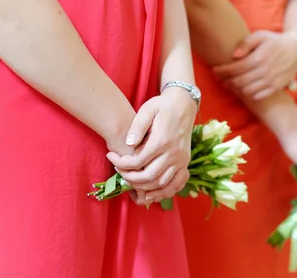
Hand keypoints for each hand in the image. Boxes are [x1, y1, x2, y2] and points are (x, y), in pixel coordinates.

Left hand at [107, 89, 196, 205]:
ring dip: (143, 186)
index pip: (137, 162)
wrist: (184, 104)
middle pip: (148, 177)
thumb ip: (137, 126)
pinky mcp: (185, 163)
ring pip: (160, 184)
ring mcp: (181, 160)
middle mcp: (173, 154)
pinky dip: (162, 191)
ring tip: (130, 178)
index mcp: (161, 141)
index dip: (120, 163)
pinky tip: (149, 190)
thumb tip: (128, 144)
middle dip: (129, 178)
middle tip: (118, 170)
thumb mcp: (147, 109)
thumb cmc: (162, 106)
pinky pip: (175, 184)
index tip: (111, 156)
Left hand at [214, 30, 296, 99]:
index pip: (235, 68)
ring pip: (247, 90)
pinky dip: (248, 94)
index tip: (215, 70)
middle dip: (226, 81)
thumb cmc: (275, 41)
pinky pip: (258, 96)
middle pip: (239, 81)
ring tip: (230, 84)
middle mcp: (265, 71)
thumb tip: (234, 56)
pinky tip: (244, 88)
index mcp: (259, 58)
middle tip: (220, 78)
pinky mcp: (277, 87)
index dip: (222, 71)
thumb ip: (246, 43)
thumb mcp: (260, 35)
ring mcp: (272, 81)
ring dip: (236, 88)